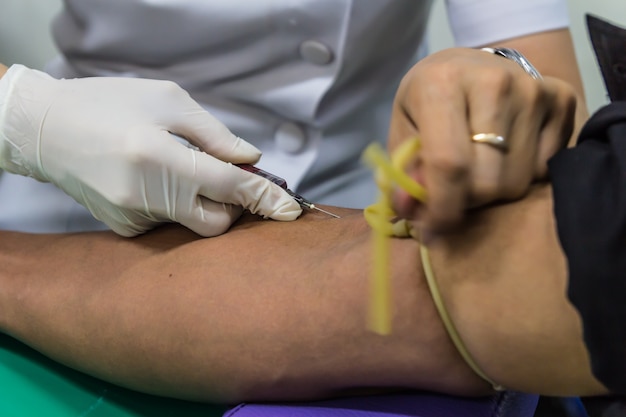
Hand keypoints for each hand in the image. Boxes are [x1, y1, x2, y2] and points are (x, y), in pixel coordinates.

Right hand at [0, 65, 300, 235]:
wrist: (45, 129)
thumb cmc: (109, 103)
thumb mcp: (166, 101)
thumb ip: (214, 135)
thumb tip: (251, 160)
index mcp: (161, 159)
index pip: (230, 188)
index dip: (266, 198)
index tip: (292, 209)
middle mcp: (146, 198)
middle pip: (217, 223)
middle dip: (234, 207)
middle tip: (230, 179)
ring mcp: (132, 219)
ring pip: (191, 224)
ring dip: (202, 203)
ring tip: (177, 168)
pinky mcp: (122, 229)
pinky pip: (166, 225)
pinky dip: (175, 207)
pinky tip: (154, 181)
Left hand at [388, 48, 575, 234]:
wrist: (470, 64)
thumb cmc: (429, 101)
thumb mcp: (403, 131)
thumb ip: (403, 173)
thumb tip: (410, 210)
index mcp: (442, 84)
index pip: (449, 164)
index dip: (442, 207)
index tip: (433, 230)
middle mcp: (494, 81)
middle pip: (488, 181)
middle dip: (466, 200)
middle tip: (453, 189)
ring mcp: (534, 89)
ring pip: (517, 181)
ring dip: (493, 190)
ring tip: (477, 168)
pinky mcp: (563, 99)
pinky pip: (544, 169)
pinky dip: (521, 174)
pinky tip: (504, 154)